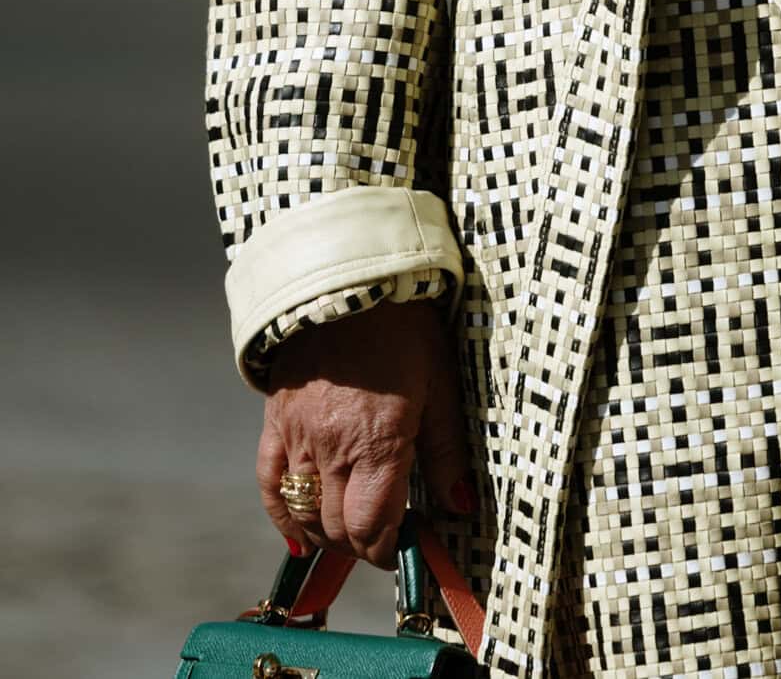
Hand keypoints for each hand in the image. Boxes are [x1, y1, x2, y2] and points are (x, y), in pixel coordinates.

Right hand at [256, 297, 474, 569]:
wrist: (350, 281)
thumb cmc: (405, 329)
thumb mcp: (441, 382)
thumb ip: (448, 450)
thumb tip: (461, 506)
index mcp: (379, 442)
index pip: (373, 526)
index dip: (388, 549)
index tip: (405, 546)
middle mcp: (333, 448)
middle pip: (339, 527)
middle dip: (363, 544)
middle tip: (384, 537)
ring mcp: (299, 437)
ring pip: (304, 512)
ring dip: (328, 534)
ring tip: (352, 533)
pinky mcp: (275, 422)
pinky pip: (269, 483)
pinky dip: (281, 517)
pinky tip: (298, 536)